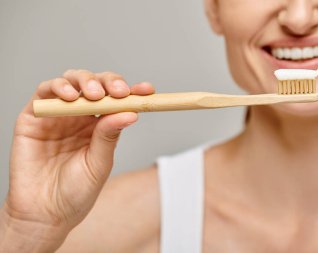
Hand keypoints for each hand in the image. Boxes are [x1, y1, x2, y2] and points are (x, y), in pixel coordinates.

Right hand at [5, 69, 153, 235]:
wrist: (44, 213)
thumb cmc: (75, 192)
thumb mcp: (99, 163)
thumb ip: (109, 136)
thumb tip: (131, 112)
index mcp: (99, 126)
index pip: (117, 101)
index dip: (133, 91)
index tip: (148, 90)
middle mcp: (79, 116)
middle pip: (96, 85)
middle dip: (110, 82)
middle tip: (119, 92)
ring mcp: (57, 114)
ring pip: (71, 81)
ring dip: (85, 81)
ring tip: (95, 96)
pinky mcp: (33, 116)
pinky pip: (44, 91)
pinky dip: (58, 86)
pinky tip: (70, 97)